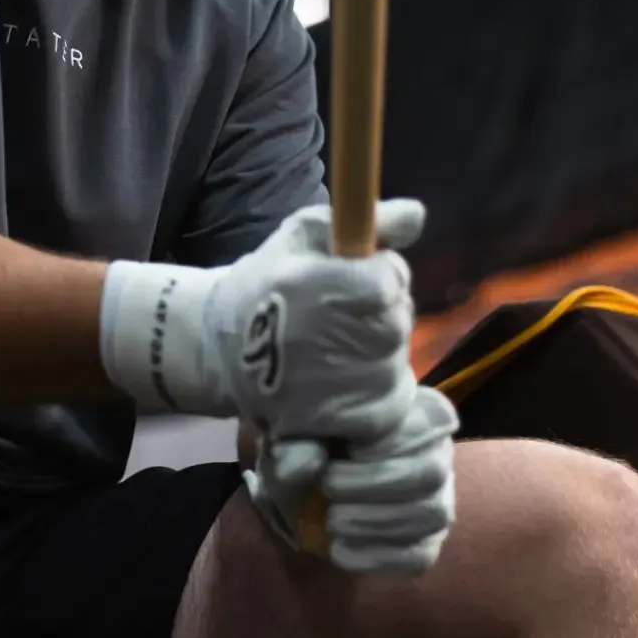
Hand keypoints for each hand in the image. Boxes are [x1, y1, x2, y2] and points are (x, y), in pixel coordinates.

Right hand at [100, 200, 422, 441]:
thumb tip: (416, 214)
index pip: (388, 282)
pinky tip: (351, 378)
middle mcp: (323, 337)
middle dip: (384, 313)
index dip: (383, 276)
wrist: (220, 346)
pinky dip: (380, 391)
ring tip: (340, 346)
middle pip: (397, 323)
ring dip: (382, 352)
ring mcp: (330, 387)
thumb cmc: (271, 280)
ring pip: (396, 363)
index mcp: (313, 285)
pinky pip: (389, 404)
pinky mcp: (333, 423)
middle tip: (346, 314)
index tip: (361, 278)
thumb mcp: (307, 233)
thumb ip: (369, 222)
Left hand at [246, 384, 458, 577]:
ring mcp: (439, 499)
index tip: (346, 449)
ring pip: (430, 515)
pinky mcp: (427, 540)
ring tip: (332, 522)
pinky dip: (379, 557)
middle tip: (328, 489)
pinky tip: (340, 552)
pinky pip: (420, 554)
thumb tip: (303, 466)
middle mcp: (439, 453)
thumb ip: (298, 444)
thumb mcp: (297, 435)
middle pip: (431, 473)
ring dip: (375, 522)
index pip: (427, 422)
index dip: (386, 441)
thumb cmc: (313, 444)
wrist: (312, 484)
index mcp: (417, 411)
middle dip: (376, 484)